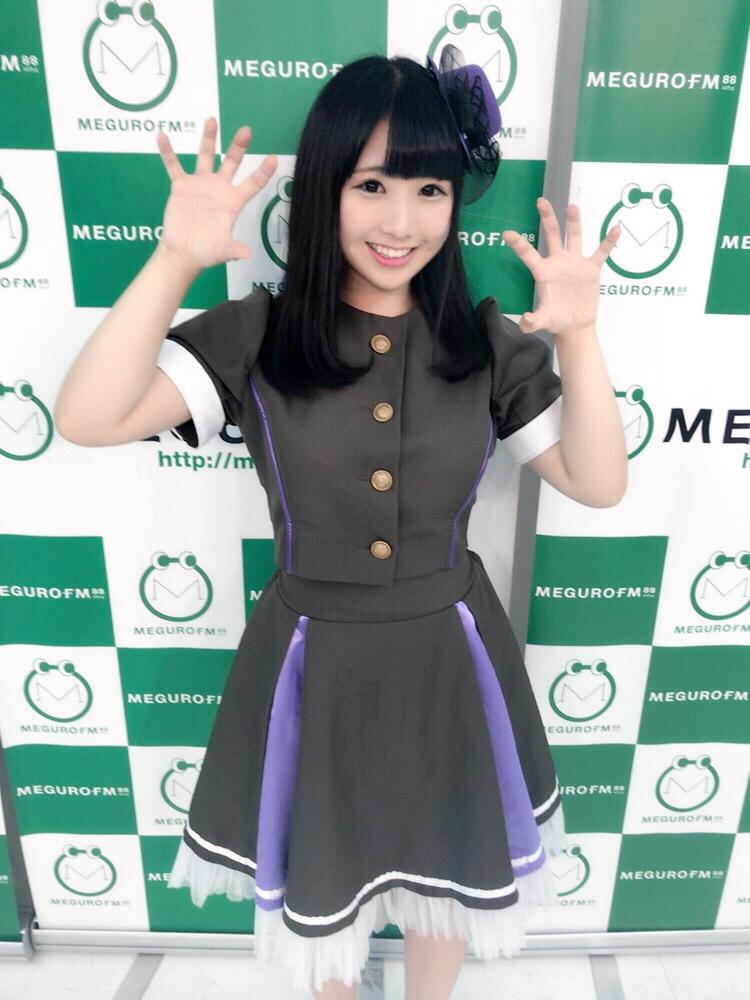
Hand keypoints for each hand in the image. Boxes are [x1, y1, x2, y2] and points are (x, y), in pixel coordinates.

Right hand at [156, 116, 277, 269]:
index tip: (273, 158)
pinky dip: (168, 151)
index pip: (252, 184)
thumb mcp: (223, 250)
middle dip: (238, 146)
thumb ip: (234, 249)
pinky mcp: (181, 186)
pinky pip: (173, 165)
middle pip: (232, 162)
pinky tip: (162, 136)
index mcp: (233, 201)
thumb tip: (247, 255)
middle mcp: (219, 188)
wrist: (183, 253)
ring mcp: (200, 184)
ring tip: (211, 120)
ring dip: (208, 138)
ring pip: (205, 156)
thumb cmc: (207, 251)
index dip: (263, 172)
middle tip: (246, 131)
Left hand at [502, 197, 619, 337]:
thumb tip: (525, 321)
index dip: (518, 244)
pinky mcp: (591, 269)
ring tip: (572, 206)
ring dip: (574, 222)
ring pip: (574, 237)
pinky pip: (601, 252)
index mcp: (543, 272)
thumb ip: (532, 321)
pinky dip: (608, 241)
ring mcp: (575, 263)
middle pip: (552, 235)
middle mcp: (558, 262)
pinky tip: (616, 228)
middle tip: (541, 201)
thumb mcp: (543, 321)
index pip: (528, 254)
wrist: (575, 325)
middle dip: (547, 219)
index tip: (507, 233)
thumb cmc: (556, 320)